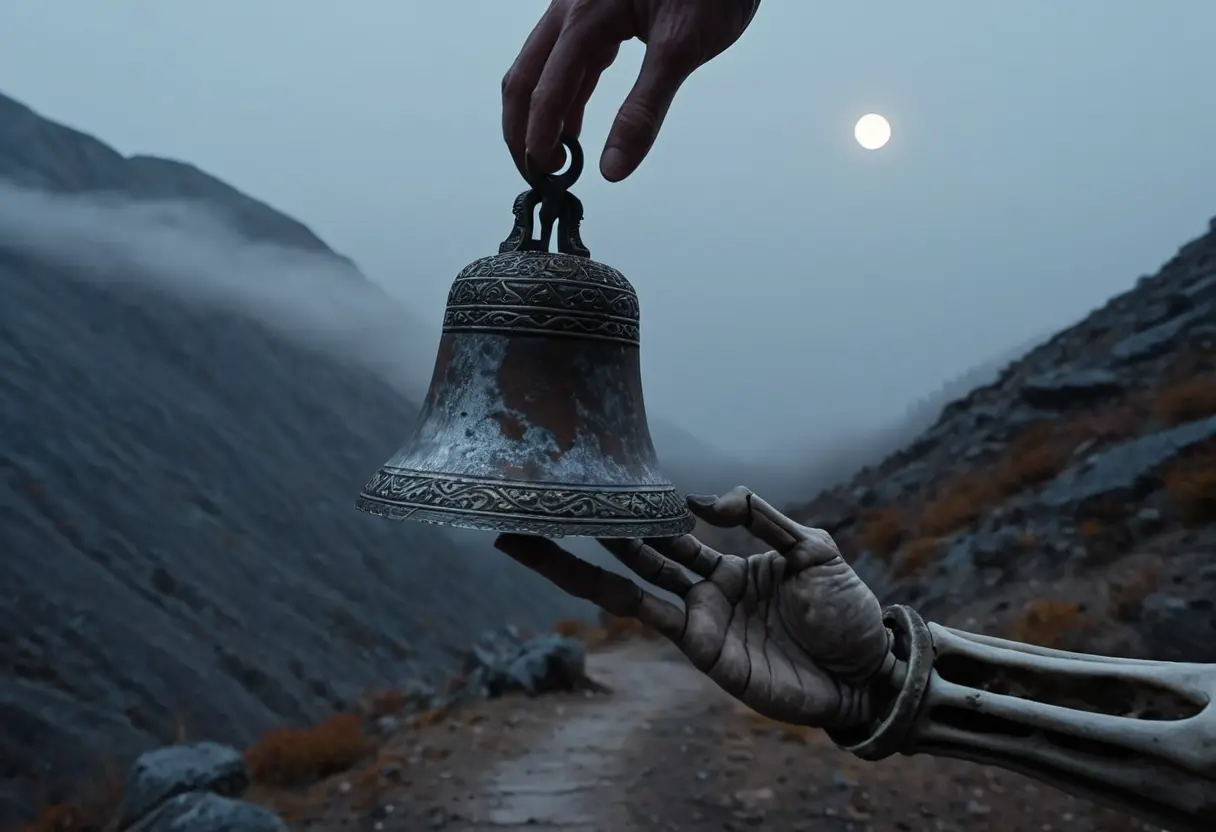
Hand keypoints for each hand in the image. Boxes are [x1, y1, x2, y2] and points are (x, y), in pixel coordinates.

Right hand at [495, 486, 893, 730]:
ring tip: (527, 538)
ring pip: (623, 586)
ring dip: (573, 563)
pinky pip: (651, 616)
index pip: (671, 531)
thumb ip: (761, 517)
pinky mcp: (701, 652)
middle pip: (633, 556)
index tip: (600, 477)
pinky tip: (585, 575)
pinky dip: (615, 594)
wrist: (871, 671)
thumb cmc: (848, 612)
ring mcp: (697, 622)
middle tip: (540, 499)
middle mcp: (703, 592)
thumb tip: (700, 501)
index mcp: (729, 565)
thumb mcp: (813, 548)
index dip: (638, 508)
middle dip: (588, 530)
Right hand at [502, 0, 761, 181]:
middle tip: (538, 175)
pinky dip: (565, 95)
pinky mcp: (597, 11)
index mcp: (585, 13)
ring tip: (556, 160)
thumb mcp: (681, 48)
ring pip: (541, 68)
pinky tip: (575, 126)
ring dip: (541, 115)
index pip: (545, 89)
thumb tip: (614, 167)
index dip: (538, 139)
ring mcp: (580, 7)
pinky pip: (567, 58)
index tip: (544, 178)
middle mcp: (571, 6)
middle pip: (525, 77)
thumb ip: (644, 109)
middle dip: (522, 130)